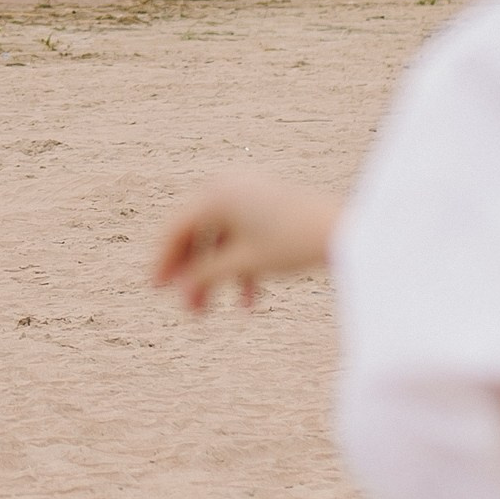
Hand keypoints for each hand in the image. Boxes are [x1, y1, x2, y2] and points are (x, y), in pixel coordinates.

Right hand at [152, 170, 336, 309]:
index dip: (163, 261)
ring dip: (213, 274)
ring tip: (210, 311)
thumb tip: (180, 289)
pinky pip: (241, 235)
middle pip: (196, 233)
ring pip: (218, 238)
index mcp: (215, 194)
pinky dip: (238, 265)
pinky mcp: (266, 205)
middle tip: (186, 306)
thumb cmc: (292, 241)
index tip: (156, 290)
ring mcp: (247, 194)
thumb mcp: (242, 262)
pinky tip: (247, 302)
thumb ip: (205, 274)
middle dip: (191, 273)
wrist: (342, 229)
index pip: (175, 228)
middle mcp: (227, 187)